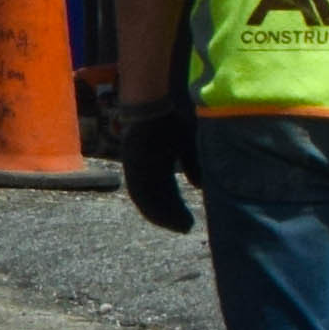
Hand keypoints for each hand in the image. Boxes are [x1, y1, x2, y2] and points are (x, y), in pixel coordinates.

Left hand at [120, 99, 196, 233]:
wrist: (153, 101)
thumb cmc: (173, 119)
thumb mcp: (189, 144)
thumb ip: (194, 164)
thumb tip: (198, 186)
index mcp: (154, 162)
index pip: (162, 191)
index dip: (173, 208)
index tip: (186, 222)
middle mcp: (141, 166)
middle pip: (153, 198)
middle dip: (168, 215)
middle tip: (184, 228)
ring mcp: (134, 165)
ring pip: (146, 197)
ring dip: (161, 214)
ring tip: (180, 225)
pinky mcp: (130, 164)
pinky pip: (139, 190)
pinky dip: (151, 205)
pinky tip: (164, 215)